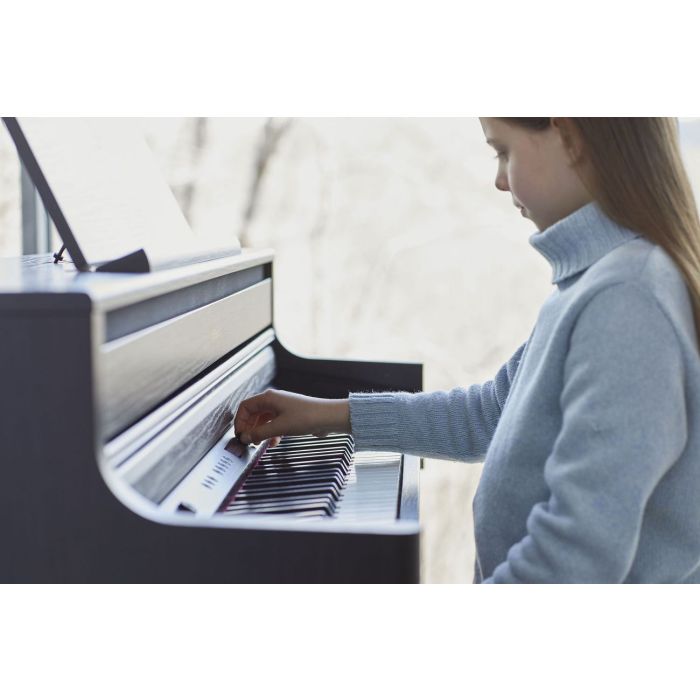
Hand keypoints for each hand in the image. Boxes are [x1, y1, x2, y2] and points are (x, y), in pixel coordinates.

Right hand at [233, 389, 350, 445]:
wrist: (328, 417)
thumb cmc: (307, 417)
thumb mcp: (279, 427)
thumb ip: (259, 433)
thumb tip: (245, 438)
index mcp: (269, 398)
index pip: (245, 407)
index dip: (239, 421)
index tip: (239, 434)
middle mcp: (274, 400)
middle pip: (253, 413)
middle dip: (249, 428)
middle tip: (248, 441)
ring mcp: (282, 408)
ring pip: (263, 420)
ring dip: (260, 432)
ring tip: (260, 444)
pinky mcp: (289, 416)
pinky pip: (274, 424)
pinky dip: (271, 433)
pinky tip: (274, 443)